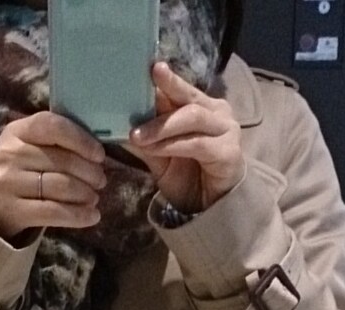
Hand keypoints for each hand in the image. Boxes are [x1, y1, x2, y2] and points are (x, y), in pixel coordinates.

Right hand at [0, 112, 106, 241]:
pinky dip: (78, 215)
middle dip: (89, 172)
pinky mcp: (13, 211)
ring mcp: (9, 184)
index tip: (99, 155)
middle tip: (101, 181)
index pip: (52, 126)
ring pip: (60, 187)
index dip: (81, 140)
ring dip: (86, 194)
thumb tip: (96, 152)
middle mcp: (10, 155)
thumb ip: (53, 142)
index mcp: (16, 131)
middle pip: (61, 161)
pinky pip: (54, 212)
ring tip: (94, 198)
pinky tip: (92, 216)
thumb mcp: (25, 146)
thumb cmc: (15, 171)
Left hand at [129, 62, 244, 213]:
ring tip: (137, 135)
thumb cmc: (188, 177)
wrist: (212, 207)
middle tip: (139, 88)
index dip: (164, 79)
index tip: (146, 67)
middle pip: (187, 97)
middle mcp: (216, 112)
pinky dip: (173, 145)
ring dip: (162, 126)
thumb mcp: (160, 156)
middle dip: (164, 90)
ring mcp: (226, 130)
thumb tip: (115, 123)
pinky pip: (197, 144)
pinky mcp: (229, 151)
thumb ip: (146, 139)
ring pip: (191, 117)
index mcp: (202, 106)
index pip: (180, 89)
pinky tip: (155, 148)